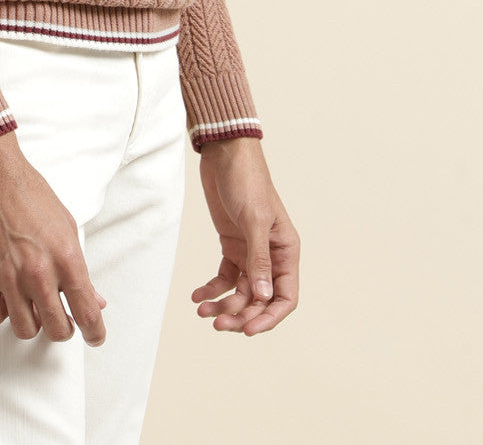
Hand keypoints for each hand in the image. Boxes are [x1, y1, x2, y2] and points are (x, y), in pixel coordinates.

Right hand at [0, 131, 108, 344]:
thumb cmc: (28, 192)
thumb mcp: (65, 224)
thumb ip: (78, 265)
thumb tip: (95, 299)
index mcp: (66, 256)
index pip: (87, 311)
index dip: (95, 331)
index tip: (95, 337)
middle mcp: (39, 271)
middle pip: (57, 329)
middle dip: (63, 328)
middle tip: (60, 319)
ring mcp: (7, 276)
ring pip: (25, 330)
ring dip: (32, 321)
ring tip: (31, 304)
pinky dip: (1, 311)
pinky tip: (5, 295)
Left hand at [191, 137, 298, 334]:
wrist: (224, 153)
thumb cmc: (247, 180)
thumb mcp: (253, 219)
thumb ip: (258, 259)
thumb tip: (263, 296)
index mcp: (286, 250)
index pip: (285, 297)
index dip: (269, 318)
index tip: (247, 330)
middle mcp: (271, 255)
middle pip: (260, 299)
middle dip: (241, 314)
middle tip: (217, 323)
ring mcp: (250, 252)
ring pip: (240, 292)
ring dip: (224, 304)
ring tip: (203, 311)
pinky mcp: (231, 246)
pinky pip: (224, 277)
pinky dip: (212, 289)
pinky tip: (197, 296)